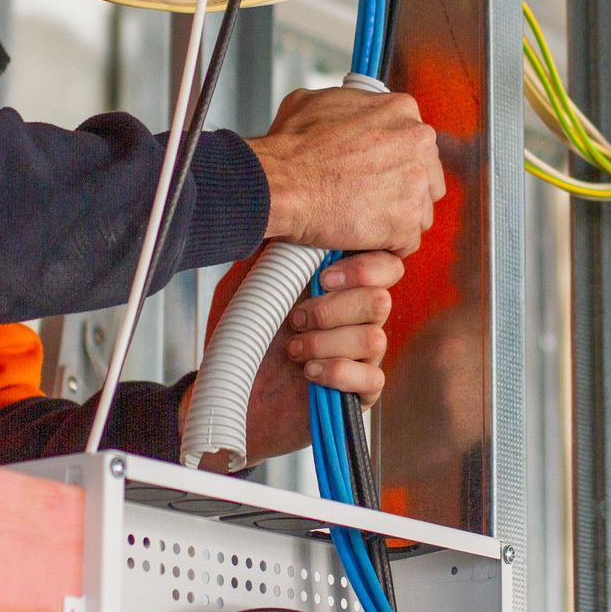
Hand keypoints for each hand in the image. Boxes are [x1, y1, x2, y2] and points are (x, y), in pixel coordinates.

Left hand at [226, 250, 401, 465]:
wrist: (227, 394)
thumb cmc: (240, 340)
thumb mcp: (246, 286)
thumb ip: (272, 253)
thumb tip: (289, 217)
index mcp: (338, 287)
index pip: (383, 264)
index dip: (362, 268)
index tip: (323, 277)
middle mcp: (355, 318)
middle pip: (381, 300)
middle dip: (334, 310)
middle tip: (295, 318)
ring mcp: (359, 356)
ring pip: (374, 338)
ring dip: (327, 342)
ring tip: (293, 350)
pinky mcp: (358, 393)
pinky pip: (372, 379)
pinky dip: (336, 373)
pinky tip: (309, 374)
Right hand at [247, 89, 445, 255]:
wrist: (278, 183)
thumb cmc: (291, 147)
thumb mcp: (316, 101)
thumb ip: (348, 107)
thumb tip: (347, 113)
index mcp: (401, 110)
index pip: (416, 141)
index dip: (396, 161)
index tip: (380, 172)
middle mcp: (417, 143)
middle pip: (426, 176)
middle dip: (401, 191)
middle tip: (369, 200)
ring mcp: (415, 185)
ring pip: (418, 212)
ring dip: (393, 221)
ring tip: (359, 222)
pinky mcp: (405, 224)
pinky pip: (404, 244)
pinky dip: (381, 249)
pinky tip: (357, 243)